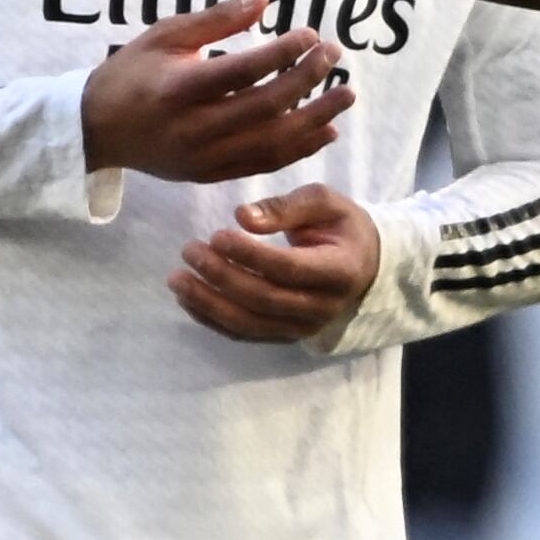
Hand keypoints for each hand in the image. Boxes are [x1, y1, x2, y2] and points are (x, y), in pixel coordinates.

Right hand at [80, 0, 351, 179]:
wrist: (95, 128)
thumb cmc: (131, 73)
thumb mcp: (165, 36)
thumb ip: (217, 18)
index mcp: (179, 88)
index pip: (244, 70)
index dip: (284, 53)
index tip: (312, 34)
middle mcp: (194, 127)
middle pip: (265, 107)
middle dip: (307, 80)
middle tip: (335, 56)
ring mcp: (204, 157)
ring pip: (272, 142)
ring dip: (316, 118)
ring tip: (346, 94)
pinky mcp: (210, 175)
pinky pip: (263, 164)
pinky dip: (299, 149)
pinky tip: (326, 129)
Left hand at [171, 183, 379, 343]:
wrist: (363, 265)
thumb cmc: (341, 227)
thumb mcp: (324, 203)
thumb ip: (286, 207)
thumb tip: (242, 216)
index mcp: (339, 271)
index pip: (288, 268)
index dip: (249, 255)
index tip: (216, 235)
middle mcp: (323, 306)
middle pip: (264, 298)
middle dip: (221, 276)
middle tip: (189, 250)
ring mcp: (304, 327)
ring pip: (250, 323)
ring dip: (208, 303)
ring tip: (177, 279)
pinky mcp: (286, 336)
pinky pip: (245, 334)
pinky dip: (212, 319)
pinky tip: (187, 298)